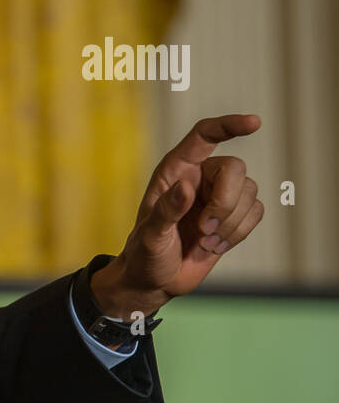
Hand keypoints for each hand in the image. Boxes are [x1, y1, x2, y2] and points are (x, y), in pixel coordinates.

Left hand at [91, 114, 263, 318]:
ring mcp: (219, 195)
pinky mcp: (234, 216)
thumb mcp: (149, 236)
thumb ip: (166, 211)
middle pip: (235, 169)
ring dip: (230, 224)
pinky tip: (214, 246)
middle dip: (226, 202)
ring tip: (204, 241)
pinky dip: (238, 233)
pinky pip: (257, 212)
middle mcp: (200, 177)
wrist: (155, 279)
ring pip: (251, 192)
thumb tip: (186, 187)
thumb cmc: (144, 254)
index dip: (228, 125)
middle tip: (204, 229)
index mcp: (175, 171)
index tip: (254, 123)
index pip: (204, 136)